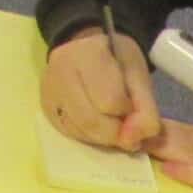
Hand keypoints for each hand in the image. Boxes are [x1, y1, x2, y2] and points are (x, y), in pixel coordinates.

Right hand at [43, 27, 162, 150]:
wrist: (86, 50)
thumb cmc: (116, 61)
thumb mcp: (140, 77)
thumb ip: (145, 111)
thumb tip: (133, 143)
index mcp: (87, 55)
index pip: (110, 102)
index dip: (129, 112)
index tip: (132, 103)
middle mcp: (60, 72)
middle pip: (92, 122)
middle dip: (117, 132)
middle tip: (126, 123)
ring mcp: (49, 92)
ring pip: (81, 132)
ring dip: (105, 137)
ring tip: (113, 121)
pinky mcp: (47, 110)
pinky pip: (72, 135)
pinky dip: (92, 137)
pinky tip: (99, 123)